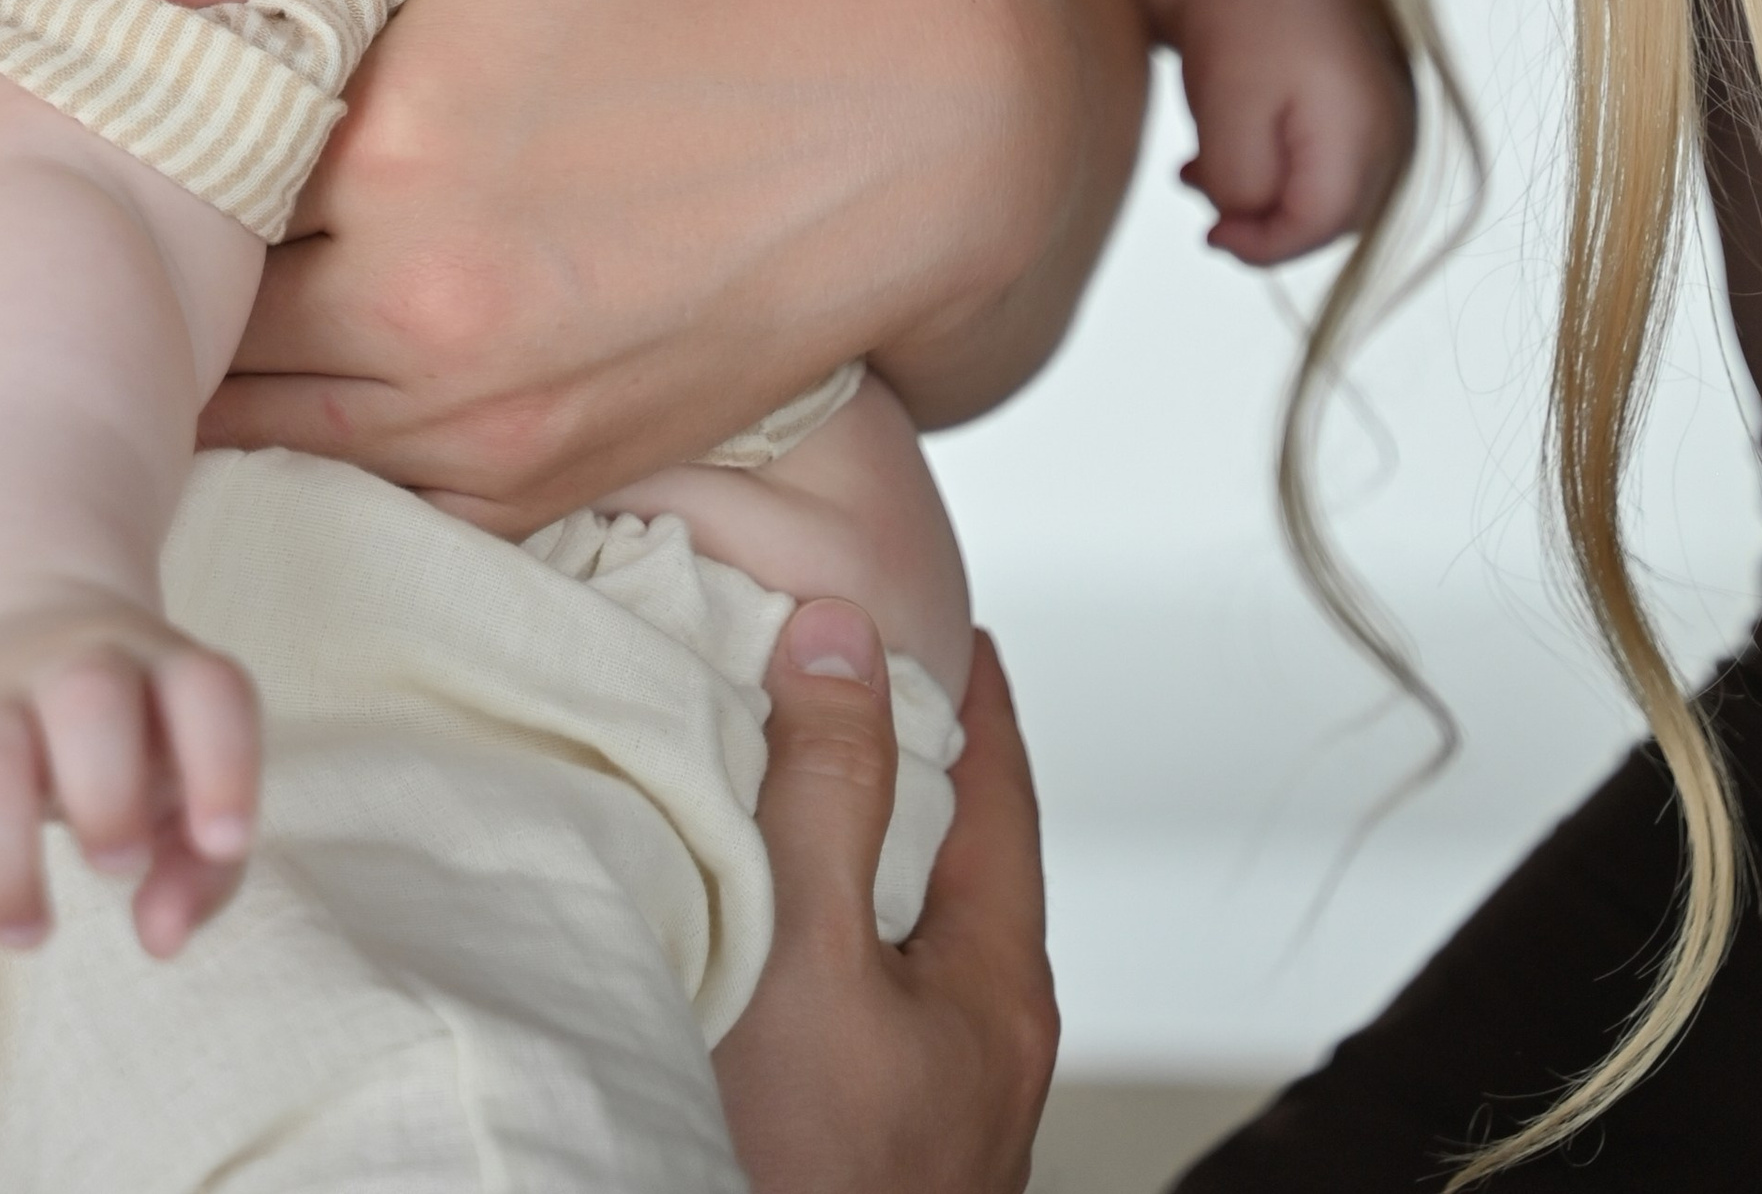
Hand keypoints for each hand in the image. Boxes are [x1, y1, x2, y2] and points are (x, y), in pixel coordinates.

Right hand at [0, 587, 258, 959]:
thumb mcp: (183, 780)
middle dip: (107, 786)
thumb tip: (160, 937)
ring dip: (4, 853)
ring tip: (30, 933)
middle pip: (89, 692)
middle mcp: (73, 666)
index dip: (225, 763)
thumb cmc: (126, 740)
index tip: (224, 841)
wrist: (8, 625)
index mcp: (158, 667)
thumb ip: (202, 864)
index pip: (208, 689)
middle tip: (115, 866)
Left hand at [98, 0, 1146, 520]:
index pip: (178, 194)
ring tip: (204, 308)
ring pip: (268, 427)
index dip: (136, 172)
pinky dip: (333, 432)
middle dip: (166, 284)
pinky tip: (328, 361)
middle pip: (207, 328)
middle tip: (132, 239)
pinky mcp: (547, 477)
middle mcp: (422, 308)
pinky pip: (375, 484)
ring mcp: (486, 414)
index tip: (112, 147)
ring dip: (232, 370)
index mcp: (388, 153)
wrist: (915, 123)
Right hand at [713, 606, 1058, 1193]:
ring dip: (859, 857)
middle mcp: (981, 1051)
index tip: (949, 623)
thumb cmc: (805, 1176)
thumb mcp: (812, 959)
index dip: (972, 697)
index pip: (1002, 795)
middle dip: (913, 770)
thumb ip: (829, 795)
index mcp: (996, 989)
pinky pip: (860, 1004)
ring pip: (906, 940)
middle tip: (857, 682)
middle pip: (963, 866)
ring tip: (795, 789)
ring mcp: (932, 1114)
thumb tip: (844, 639)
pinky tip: (760, 938)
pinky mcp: (870, 1154)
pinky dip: (823, 935)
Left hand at [1172, 0, 1413, 263]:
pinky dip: (1284, 172)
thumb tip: (1247, 224)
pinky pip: (1334, 163)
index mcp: (1364, 128)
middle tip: (1207, 209)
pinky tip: (1225, 155)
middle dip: (1267, 224)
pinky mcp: (1370, 104)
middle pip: (1332, 218)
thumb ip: (1243, 185)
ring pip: (1332, 195)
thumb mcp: (1226, 113)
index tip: (1211, 236)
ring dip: (1271, 198)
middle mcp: (1394, 128)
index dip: (1263, 245)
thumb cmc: (1236, 21)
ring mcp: (1390, 115)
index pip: (1321, 225)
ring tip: (1203, 172)